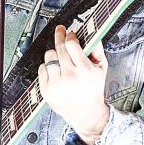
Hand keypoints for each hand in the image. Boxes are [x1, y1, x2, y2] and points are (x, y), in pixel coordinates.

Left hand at [37, 25, 110, 144]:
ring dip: (54, 54)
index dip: (70, 36)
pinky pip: (41, 69)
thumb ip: (97, 50)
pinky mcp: (46, 90)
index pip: (71, 44)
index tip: (70, 33)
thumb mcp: (102, 69)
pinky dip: (48, 67)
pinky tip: (56, 71)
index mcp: (85, 69)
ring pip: (49, 56)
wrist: (86, 113)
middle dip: (59, 36)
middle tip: (60, 31)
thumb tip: (91, 34)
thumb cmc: (93, 90)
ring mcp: (56, 83)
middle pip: (59, 48)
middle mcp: (70, 76)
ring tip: (61, 59)